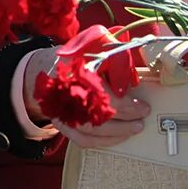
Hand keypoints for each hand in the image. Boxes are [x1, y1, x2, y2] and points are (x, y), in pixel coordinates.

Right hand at [22, 47, 149, 149]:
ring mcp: (60, 112)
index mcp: (73, 72)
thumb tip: (134, 82)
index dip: (126, 105)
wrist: (45, 67)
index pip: (103, 96)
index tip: (143, 106)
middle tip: (142, 118)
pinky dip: (102, 142)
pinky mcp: (60, 124)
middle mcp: (63, 95)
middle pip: (98, 116)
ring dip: (116, 133)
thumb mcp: (95, 46)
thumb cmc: (76, 57)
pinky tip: (117, 137)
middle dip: (125, 120)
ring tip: (134, 128)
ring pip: (91, 132)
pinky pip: (82, 140)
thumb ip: (115, 59)